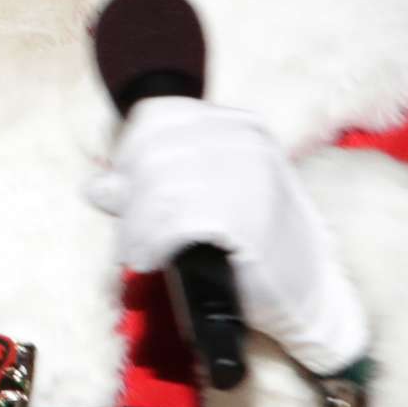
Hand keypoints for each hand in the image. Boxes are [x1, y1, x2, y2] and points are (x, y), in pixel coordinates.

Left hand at [84, 96, 368, 374]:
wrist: (311, 291)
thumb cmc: (254, 244)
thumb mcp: (207, 201)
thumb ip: (154, 186)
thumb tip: (95, 187)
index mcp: (239, 125)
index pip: (156, 115)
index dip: (128, 153)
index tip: (125, 191)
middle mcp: (246, 142)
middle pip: (151, 154)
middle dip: (128, 199)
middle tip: (129, 235)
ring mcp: (250, 177)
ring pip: (157, 189)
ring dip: (135, 228)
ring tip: (137, 253)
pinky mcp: (245, 218)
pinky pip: (172, 222)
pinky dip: (150, 243)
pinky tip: (152, 260)